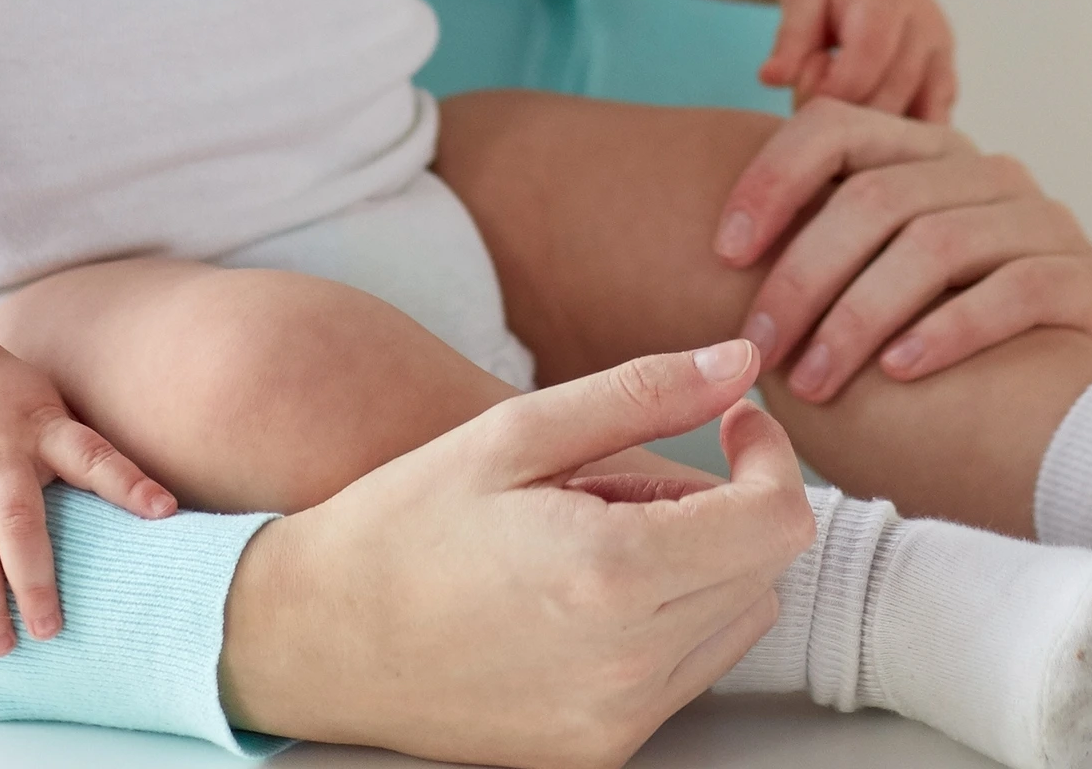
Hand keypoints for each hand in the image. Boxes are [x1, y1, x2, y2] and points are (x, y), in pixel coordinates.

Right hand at [0, 324, 174, 653]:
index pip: (92, 455)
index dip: (129, 482)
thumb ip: (73, 444)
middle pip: (19, 523)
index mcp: (42, 425)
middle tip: (50, 630)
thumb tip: (137, 495)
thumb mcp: (42, 399)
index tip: (164, 511)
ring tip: (2, 644)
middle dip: (34, 582)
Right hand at [218, 340, 817, 768]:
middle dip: (730, 505)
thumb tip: (743, 362)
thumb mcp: (516, 433)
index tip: (736, 418)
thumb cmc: (406, 521)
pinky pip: (686, 673)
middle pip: (765, 572)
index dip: (773, 455)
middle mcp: (625, 663)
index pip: (778, 521)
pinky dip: (669, 621)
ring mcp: (614, 719)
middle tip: (631, 476)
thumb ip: (643, 392)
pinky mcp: (598, 751)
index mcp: (611, 573)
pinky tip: (588, 591)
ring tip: (601, 534)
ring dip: (703, 565)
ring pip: (736, 624)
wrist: (314, 638)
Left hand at [712, 99, 1091, 401]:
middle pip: (876, 197)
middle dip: (803, 275)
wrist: (1088, 409)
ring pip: (937, 243)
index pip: (835, 126)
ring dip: (860, 317)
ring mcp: (1048, 221)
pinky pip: (1015, 289)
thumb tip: (707, 265)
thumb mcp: (885, 289)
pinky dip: (949, 330)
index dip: (771, 179)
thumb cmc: (952, 356)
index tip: (722, 254)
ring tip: (813, 381)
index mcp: (928, 154)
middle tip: (757, 349)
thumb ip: (826, 261)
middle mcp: (990, 172)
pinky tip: (900, 373)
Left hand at [761, 0, 957, 121]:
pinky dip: (901, 137)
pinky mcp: (946, 76)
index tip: (801, 100)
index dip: (833, 91)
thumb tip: (772, 79)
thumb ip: (790, 38)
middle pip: (893, 95)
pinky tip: (869, 135)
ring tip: (838, 113)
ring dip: (873, 133)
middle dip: (846, 117)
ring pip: (918, 117)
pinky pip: (934, 123)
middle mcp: (926, 26)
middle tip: (811, 107)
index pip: (868, 59)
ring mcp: (941, 53)